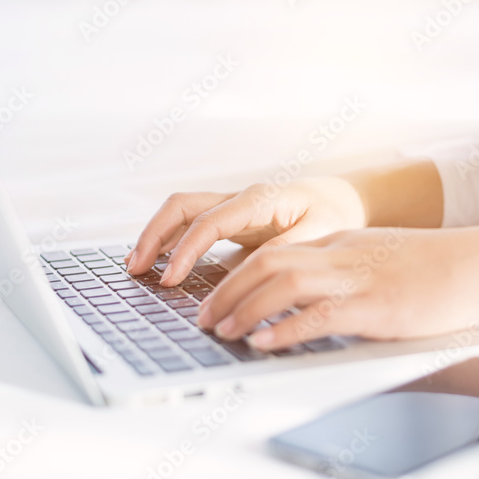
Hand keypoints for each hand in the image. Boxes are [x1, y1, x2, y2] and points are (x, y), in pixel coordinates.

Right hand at [126, 177, 368, 284]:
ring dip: (156, 236)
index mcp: (258, 199)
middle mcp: (239, 198)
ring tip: (138, 267)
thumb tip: (254, 268)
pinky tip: (160, 262)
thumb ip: (286, 248)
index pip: (208, 222)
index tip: (170, 280)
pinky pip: (192, 224)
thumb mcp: (319, 232)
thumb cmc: (334, 213)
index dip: (185, 251)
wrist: (342, 200)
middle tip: (136, 269)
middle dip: (154, 234)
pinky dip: (171, 239)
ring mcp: (232, 207)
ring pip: (181, 212)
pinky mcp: (232, 220)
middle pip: (181, 206)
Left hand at [196, 224, 478, 350]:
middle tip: (204, 317)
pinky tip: (262, 344)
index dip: (237, 275)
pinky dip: (283, 330)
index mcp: (344, 242)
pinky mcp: (379, 306)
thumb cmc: (443, 266)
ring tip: (221, 331)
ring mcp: (361, 277)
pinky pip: (319, 315)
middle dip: (226, 291)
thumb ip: (352, 273)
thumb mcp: (386, 260)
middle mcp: (344, 254)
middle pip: (267, 261)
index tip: (216, 297)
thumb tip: (321, 302)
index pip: (276, 250)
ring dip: (243, 308)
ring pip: (282, 283)